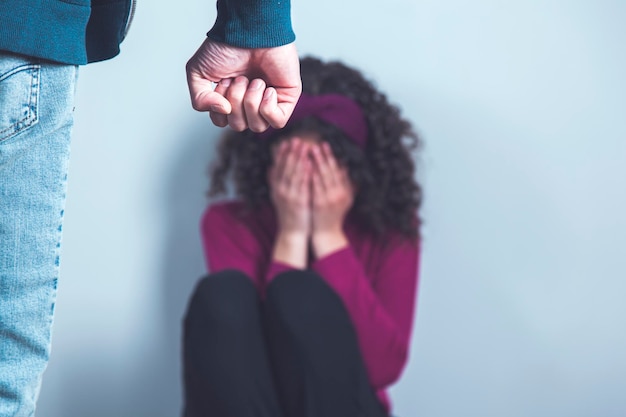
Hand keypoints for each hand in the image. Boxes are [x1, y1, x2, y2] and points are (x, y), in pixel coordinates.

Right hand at [186, 38, 300, 131]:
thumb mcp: (198, 73)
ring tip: (254, 80)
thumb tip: (223, 111)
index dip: (219, 107)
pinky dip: (267, 107)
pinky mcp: (287, 99)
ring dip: (250, 102)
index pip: (223, 122)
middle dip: (235, 102)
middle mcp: (250, 103)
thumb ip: (199, 100)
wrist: (249, 31)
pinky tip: (267, 89)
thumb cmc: (226, 47)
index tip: (223, 82)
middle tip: (240, 78)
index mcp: (231, 99)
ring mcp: (269, 102)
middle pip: (239, 126)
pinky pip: (278, 122)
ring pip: (258, 127)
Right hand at [268, 139, 312, 236]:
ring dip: (299, 159)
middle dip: (291, 152)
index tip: (286, 141)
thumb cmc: (289, 213)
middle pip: (286, 167)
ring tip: (304, 147)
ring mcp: (289, 196)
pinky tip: (309, 164)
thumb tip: (270, 167)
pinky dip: (305, 173)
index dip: (282, 154)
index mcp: (276, 187)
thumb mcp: (278, 196)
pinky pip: (302, 185)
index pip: (278, 167)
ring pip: (293, 174)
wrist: (292, 232)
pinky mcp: (299, 202)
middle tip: (296, 139)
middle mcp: (280, 190)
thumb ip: (275, 182)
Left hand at [310, 143, 353, 254]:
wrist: (326, 233)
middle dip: (324, 156)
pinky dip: (311, 175)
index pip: (339, 169)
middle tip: (317, 144)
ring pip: (323, 176)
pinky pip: (315, 186)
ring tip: (310, 150)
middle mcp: (340, 193)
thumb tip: (344, 165)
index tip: (325, 144)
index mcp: (346, 191)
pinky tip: (306, 166)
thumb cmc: (333, 214)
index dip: (332, 157)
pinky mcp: (320, 204)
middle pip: (332, 170)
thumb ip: (345, 183)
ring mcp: (330, 199)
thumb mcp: (344, 199)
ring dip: (317, 162)